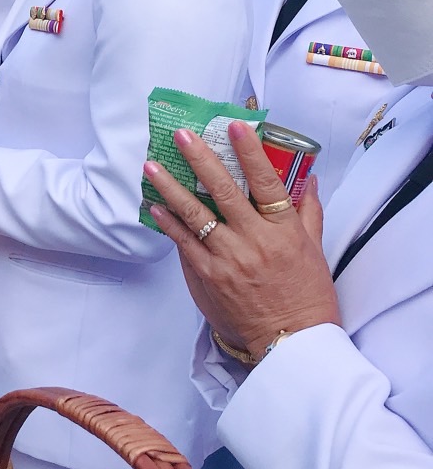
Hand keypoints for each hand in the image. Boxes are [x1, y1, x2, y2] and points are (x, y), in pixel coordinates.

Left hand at [143, 120, 339, 361]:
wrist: (291, 341)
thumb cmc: (306, 294)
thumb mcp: (315, 250)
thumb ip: (308, 212)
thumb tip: (308, 177)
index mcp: (284, 231)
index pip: (267, 183)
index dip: (250, 152)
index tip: (235, 126)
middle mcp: (255, 241)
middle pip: (223, 191)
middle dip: (199, 159)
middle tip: (181, 135)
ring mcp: (228, 258)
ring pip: (195, 215)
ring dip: (170, 188)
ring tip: (152, 166)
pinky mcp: (208, 276)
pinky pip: (183, 243)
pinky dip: (168, 223)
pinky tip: (154, 206)